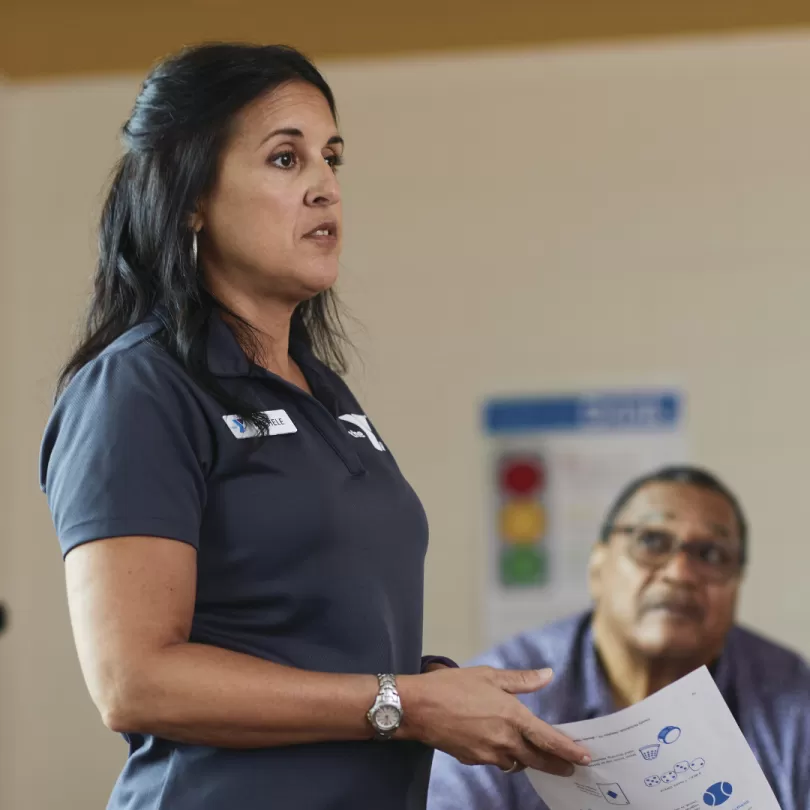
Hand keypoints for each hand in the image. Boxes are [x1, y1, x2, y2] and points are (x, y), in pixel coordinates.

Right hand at [397, 666, 589, 775]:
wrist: (418, 707)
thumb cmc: (451, 686)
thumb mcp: (489, 675)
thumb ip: (521, 680)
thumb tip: (547, 675)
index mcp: (512, 715)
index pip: (548, 739)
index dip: (568, 750)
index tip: (584, 758)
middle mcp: (504, 739)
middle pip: (538, 759)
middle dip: (556, 765)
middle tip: (569, 769)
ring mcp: (488, 753)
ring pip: (516, 761)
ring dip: (526, 758)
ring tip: (532, 752)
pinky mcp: (473, 759)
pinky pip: (496, 760)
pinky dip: (502, 755)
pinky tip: (497, 743)